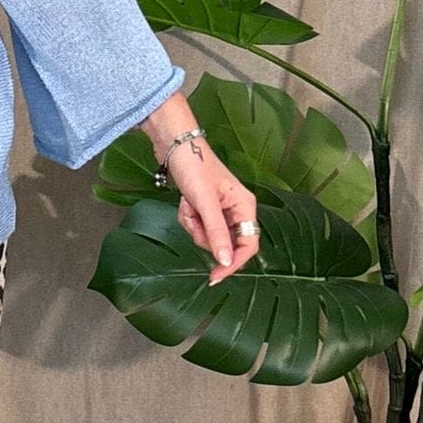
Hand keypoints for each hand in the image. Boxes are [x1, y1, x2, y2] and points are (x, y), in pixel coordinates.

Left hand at [160, 136, 259, 286]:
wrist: (174, 146)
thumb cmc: (194, 167)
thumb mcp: (205, 203)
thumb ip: (216, 232)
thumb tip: (225, 261)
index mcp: (245, 206)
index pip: (248, 245)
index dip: (233, 263)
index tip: (215, 276)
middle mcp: (237, 209)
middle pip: (225, 243)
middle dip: (204, 235)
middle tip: (194, 218)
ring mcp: (221, 209)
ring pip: (208, 236)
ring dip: (193, 225)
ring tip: (188, 205)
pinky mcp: (206, 208)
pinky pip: (198, 226)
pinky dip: (188, 218)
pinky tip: (184, 203)